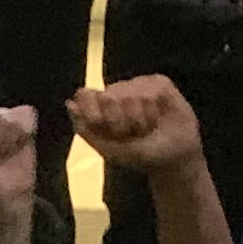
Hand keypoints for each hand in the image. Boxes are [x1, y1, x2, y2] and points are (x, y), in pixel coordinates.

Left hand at [68, 73, 203, 176]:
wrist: (173, 160)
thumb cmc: (140, 155)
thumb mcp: (110, 150)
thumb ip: (87, 129)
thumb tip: (70, 104)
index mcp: (101, 105)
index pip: (86, 96)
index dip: (92, 111)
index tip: (99, 125)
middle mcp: (118, 91)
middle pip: (108, 98)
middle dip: (119, 123)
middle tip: (129, 135)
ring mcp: (138, 85)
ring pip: (129, 97)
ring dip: (139, 122)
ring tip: (146, 130)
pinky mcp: (159, 83)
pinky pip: (149, 94)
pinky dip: (152, 113)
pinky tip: (158, 119)